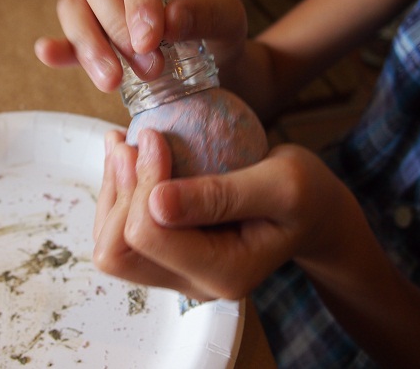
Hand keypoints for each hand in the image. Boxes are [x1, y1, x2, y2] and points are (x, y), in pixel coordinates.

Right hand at [35, 0, 247, 92]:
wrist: (212, 52)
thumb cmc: (217, 26)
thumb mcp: (228, 19)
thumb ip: (204, 16)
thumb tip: (169, 21)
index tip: (151, 39)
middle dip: (117, 27)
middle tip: (150, 66)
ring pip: (74, 4)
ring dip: (90, 45)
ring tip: (114, 81)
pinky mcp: (91, 30)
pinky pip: (67, 33)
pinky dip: (59, 47)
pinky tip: (50, 54)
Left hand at [93, 128, 367, 300]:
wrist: (308, 212)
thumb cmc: (305, 193)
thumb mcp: (281, 184)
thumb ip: (221, 196)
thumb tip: (155, 202)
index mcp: (223, 272)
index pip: (149, 236)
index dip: (142, 182)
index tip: (154, 136)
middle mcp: (193, 283)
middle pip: (118, 251)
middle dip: (117, 191)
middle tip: (126, 142)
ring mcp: (177, 271)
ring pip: (111, 244)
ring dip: (112, 191)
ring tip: (121, 145)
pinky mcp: (168, 253)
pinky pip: (122, 231)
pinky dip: (119, 192)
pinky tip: (129, 158)